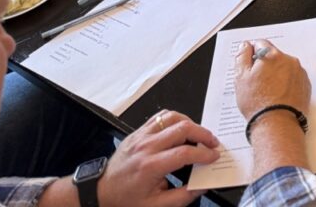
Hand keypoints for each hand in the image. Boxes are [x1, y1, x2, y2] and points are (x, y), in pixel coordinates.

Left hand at [97, 110, 218, 206]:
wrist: (101, 192)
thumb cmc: (125, 199)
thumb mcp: (155, 206)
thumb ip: (182, 197)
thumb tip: (202, 186)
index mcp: (151, 166)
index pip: (185, 152)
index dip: (204, 153)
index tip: (214, 157)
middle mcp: (146, 147)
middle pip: (182, 128)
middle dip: (203, 134)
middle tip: (213, 143)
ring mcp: (141, 136)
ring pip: (172, 118)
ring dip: (190, 123)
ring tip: (199, 134)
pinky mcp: (138, 132)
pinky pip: (160, 117)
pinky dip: (175, 118)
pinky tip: (181, 128)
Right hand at [234, 40, 311, 119]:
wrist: (277, 124)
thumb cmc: (258, 103)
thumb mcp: (241, 78)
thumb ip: (242, 56)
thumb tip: (245, 46)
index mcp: (272, 56)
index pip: (260, 44)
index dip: (252, 54)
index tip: (250, 65)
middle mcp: (289, 61)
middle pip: (274, 56)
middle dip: (265, 66)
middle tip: (257, 83)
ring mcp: (299, 73)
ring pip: (284, 68)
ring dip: (276, 75)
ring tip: (267, 93)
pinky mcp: (305, 85)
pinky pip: (293, 79)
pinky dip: (286, 84)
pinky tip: (278, 96)